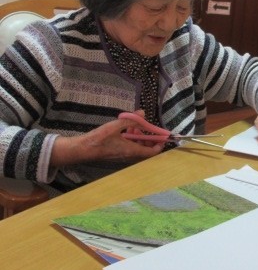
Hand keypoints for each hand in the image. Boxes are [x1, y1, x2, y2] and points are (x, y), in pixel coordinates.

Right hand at [50, 110, 164, 166]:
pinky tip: (126, 129)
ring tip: (135, 125)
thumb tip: (143, 113)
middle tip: (148, 128)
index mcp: (132, 151)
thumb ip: (131, 119)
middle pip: (146, 150)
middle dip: (150, 139)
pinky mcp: (117, 154)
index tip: (162, 136)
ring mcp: (123, 156)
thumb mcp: (116, 126)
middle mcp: (129, 156)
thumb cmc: (100, 139)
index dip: (160, 144)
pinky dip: (132, 139)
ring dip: (140, 138)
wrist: (84, 149)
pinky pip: (130, 148)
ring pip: (138, 148)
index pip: (152, 152)